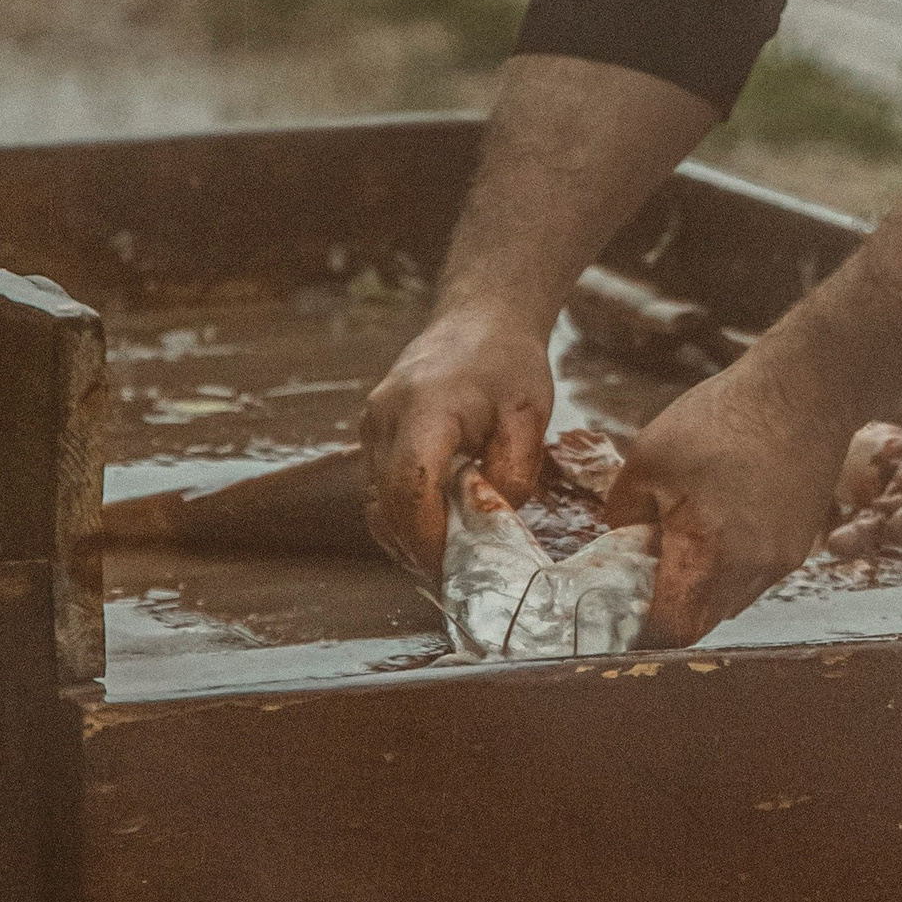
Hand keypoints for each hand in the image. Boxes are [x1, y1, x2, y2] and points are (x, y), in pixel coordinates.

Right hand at [364, 303, 553, 571]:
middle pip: (386, 503)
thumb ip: (513, 472)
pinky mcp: (373, 436)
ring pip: (375, 502)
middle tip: (457, 581)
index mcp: (425, 406)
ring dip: (407, 538)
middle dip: (418, 548)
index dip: (428, 535)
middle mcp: (385, 417)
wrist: (478, 320)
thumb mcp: (530, 415)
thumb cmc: (507, 363)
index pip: (410, 485)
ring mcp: (371, 426)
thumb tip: (490, 522)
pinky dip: (402, 519)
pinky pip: (378, 490)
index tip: (457, 570)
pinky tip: (436, 534)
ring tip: (449, 564)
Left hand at [607, 346, 855, 646]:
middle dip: (670, 609)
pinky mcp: (797, 548)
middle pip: (702, 622)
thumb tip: (620, 551)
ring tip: (683, 545)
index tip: (622, 619)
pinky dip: (728, 570)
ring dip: (701, 591)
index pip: (673, 627)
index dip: (643, 632)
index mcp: (708, 549)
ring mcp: (780, 561)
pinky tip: (719, 527)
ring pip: (729, 604)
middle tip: (645, 578)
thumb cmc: (723, 416)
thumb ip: (623, 516)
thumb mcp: (649, 457)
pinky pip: (753, 580)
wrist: (805, 391)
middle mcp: (751, 568)